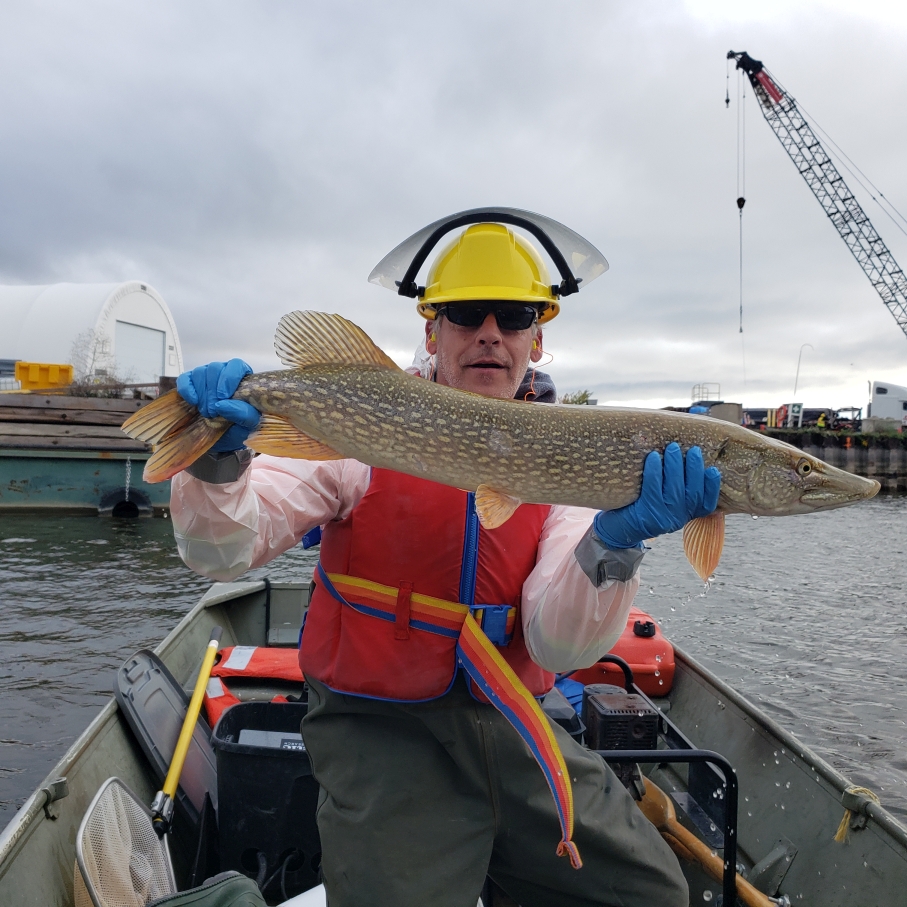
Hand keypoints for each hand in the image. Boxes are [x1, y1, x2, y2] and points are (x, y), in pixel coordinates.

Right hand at [176, 359, 260, 451]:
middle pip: (215, 368)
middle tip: (213, 413)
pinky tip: (193, 402)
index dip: (229, 378)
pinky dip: (187, 389)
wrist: (221, 439)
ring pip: (200, 372)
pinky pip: (185, 379)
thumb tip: (223, 405)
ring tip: (206, 412)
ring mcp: (206, 376)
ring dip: (202, 393)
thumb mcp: (247, 426)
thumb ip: (244, 414)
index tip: (224, 396)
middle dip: (213, 392)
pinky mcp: (189, 383)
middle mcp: (224, 373)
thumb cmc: (237, 428)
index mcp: (242, 379)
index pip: (236, 365)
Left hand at [592, 443, 720, 548]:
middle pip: (693, 494)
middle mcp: (678, 519)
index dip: (713, 487)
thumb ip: (678, 486)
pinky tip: (653, 457)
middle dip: (694, 469)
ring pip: (675, 490)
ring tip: (673, 448)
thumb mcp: (664, 500)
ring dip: (675, 466)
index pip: (707, 504)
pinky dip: (654, 472)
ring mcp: (663, 519)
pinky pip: (653, 490)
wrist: (617, 529)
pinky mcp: (645, 515)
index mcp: (687, 515)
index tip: (713, 469)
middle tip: (693, 449)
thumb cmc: (642, 505)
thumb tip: (686, 452)